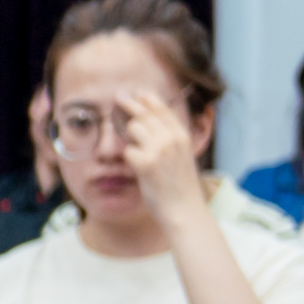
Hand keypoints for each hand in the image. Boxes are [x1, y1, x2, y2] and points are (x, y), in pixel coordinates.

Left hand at [104, 89, 213, 218]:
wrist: (184, 210)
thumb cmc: (181, 187)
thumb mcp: (182, 157)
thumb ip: (171, 140)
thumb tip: (151, 124)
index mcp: (182, 136)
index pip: (163, 109)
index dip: (149, 99)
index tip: (138, 93)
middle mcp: (171, 138)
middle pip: (145, 113)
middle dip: (130, 104)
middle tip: (118, 97)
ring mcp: (158, 149)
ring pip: (134, 128)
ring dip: (130, 137)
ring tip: (138, 153)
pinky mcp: (145, 163)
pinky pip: (128, 151)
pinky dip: (130, 159)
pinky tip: (139, 170)